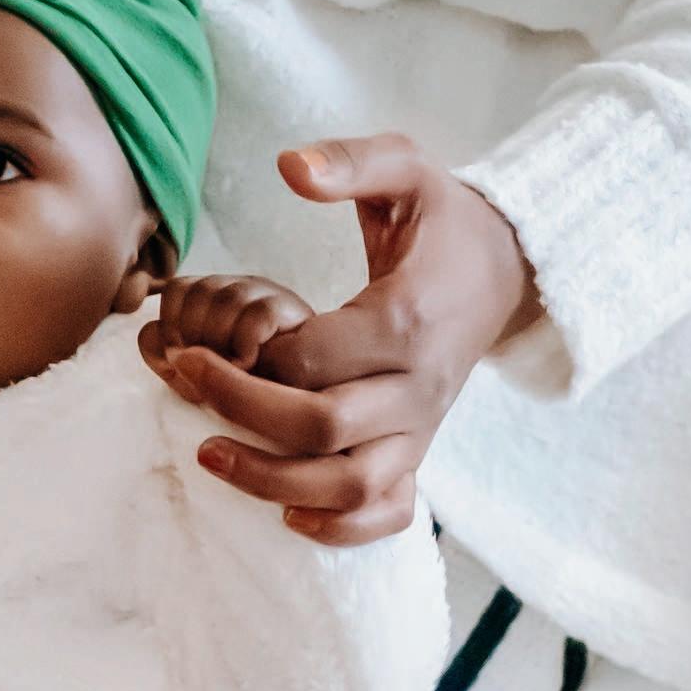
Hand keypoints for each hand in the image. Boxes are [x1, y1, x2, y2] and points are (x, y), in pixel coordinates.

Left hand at [140, 137, 539, 542]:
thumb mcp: (406, 169)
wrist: (507, 271)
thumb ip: (349, 162)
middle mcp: (418, 385)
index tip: (192, 342)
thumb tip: (288, 165)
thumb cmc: (443, 221)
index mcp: (406, 319)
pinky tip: (287, 513)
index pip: (311, 359)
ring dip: (272, 482)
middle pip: (321, 427)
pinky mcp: (421, 450)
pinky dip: (341, 528)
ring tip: (209, 454)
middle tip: (182, 381)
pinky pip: (388, 511)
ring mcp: (420, 427)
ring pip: (349, 483)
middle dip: (239, 411)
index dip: (244, 359)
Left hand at [141, 270, 316, 375]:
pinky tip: (250, 368)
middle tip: (207, 370)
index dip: (170, 327)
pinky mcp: (294, 313)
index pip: (178, 289)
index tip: (181, 360)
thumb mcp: (192, 377)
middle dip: (193, 339)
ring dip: (219, 345)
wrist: (298, 404)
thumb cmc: (241, 391)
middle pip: (198, 291)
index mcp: (213, 296)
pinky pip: (258, 317)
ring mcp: (269, 296)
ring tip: (229, 371)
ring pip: (226, 300)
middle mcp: (240, 288)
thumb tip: (153, 333)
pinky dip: (246, 348)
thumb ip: (162, 355)